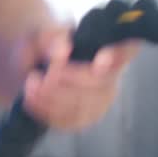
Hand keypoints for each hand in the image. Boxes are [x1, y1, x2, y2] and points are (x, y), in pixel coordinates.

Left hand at [19, 25, 139, 130]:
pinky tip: (31, 100)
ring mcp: (100, 101)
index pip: (127, 50)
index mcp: (109, 47)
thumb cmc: (43, 46)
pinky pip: (69, 120)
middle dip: (67, 80)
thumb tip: (62, 51)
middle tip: (38, 74)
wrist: (32, 67)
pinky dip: (46, 111)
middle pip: (100, 84)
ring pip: (83, 105)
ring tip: (30, 84)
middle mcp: (111, 76)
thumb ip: (51, 40)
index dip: (119, 56)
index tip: (100, 61)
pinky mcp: (83, 119)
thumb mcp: (41, 36)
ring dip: (52, 98)